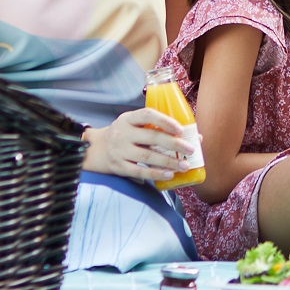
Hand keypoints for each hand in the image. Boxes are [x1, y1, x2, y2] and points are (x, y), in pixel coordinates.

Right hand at [84, 108, 199, 181]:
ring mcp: (120, 151)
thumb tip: (194, 137)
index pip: (147, 115)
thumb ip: (156, 128)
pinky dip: (156, 174)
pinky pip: (140, 172)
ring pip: (147, 157)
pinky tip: (169, 174)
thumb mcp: (133, 125)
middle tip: (191, 150)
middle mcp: (123, 133)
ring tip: (184, 165)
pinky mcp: (119, 167)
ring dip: (168, 161)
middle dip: (174, 144)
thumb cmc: (123, 135)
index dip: (165, 121)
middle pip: (151, 138)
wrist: (95, 149)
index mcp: (128, 119)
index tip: (181, 129)